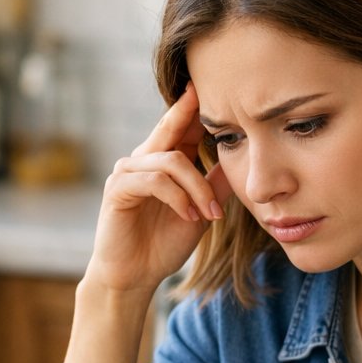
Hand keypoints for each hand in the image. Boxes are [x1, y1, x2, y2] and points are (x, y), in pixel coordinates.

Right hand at [86, 82, 232, 295]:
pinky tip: (189, 216)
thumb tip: (243, 156)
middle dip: (191, 112)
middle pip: (171, 126)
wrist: (136, 276)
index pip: (181, 126)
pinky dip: (177, 197)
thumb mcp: (201, 210)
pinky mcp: (118, 189)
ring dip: (197, 187)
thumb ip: (216, 184)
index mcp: (162, 161)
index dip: (197, 107)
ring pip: (171, 160)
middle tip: (209, 94)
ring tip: (210, 214)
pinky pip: (154, 181)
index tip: (219, 86)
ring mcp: (127, 172)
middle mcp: (143, 159)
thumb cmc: (164, 243)